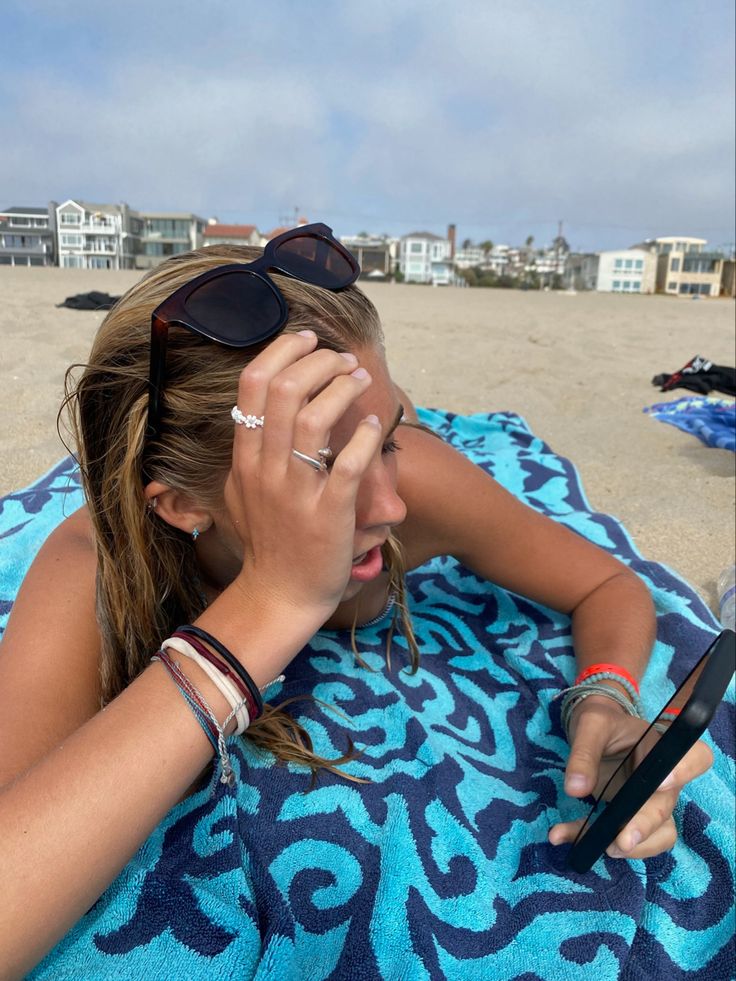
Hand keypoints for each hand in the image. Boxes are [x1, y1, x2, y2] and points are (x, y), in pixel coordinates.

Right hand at [222, 330, 381, 620]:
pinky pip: (348, 464)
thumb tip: (258, 416)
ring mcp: (295, 491)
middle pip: (284, 390)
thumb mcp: (241, 492)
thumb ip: (249, 453)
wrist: (279, 595)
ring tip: (361, 379)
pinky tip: (376, 426)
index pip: (252, 385)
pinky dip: (365, 438)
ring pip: (314, 418)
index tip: (308, 339)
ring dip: (343, 388)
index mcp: (244, 458)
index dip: (282, 351)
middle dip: (319, 361)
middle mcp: (265, 469)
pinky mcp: (328, 513)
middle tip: (343, 359)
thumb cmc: (267, 542)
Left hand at [548, 694, 713, 859]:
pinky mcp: (631, 818)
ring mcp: (650, 803)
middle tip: (621, 840)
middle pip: (667, 807)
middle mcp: (664, 780)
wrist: (594, 732)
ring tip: (602, 848)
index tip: (660, 785)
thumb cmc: (601, 722)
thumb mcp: (590, 724)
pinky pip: (627, 841)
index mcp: (661, 748)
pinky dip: (594, 842)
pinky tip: (564, 836)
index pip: (696, 757)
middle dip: (645, 826)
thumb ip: (583, 753)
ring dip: (634, 847)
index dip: (685, 771)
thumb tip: (576, 789)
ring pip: (659, 834)